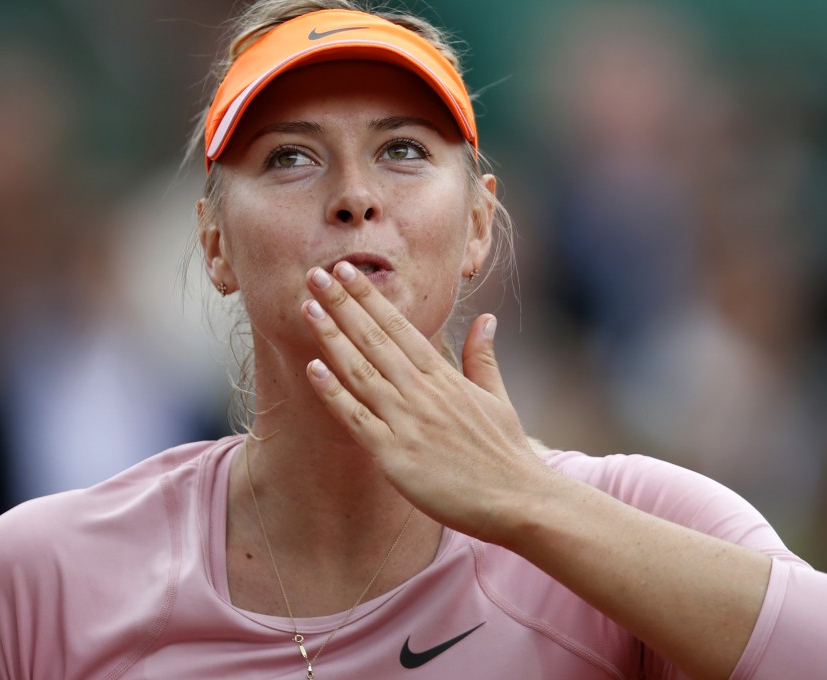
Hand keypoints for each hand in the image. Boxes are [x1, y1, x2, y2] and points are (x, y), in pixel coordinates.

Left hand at [301, 262, 554, 542]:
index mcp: (444, 377)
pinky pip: (357, 419)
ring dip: (332, 338)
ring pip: (361, 372)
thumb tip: (486, 319)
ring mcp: (407, 422)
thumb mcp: (497, 398)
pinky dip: (334, 393)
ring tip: (308, 308)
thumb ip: (482, 357)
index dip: (369, 298)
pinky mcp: (395, 456)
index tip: (345, 271)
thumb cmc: (505, 454)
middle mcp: (423, 392)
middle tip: (315, 274)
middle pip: (374, 340)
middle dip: (343, 304)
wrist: (518, 501)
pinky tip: (312, 368)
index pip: (399, 326)